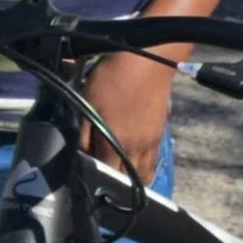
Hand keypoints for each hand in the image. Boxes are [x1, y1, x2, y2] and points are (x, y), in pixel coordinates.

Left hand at [81, 52, 175, 181]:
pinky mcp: (159, 134)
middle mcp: (136, 147)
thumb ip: (85, 133)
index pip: (106, 173)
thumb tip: (83, 154)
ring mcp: (151, 142)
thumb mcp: (88, 101)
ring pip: (143, 174)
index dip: (95, 178)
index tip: (86, 175)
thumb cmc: (113, 79)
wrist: (147, 60)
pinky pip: (153, 162)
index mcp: (116, 141)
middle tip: (101, 176)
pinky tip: (133, 161)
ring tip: (118, 173)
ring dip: (131, 178)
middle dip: (113, 182)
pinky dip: (143, 168)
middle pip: (126, 179)